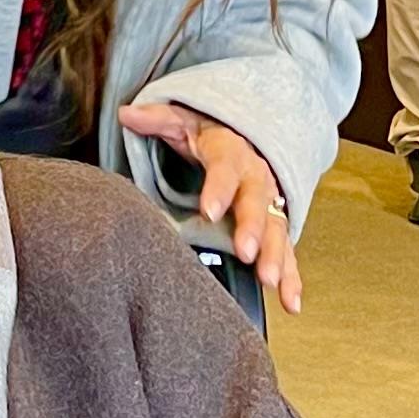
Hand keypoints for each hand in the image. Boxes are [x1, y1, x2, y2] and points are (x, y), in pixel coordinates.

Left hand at [119, 99, 299, 313]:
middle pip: (257, 202)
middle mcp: (256, 177)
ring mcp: (269, 203)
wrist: (244, 137)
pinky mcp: (275, 226)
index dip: (218, 188)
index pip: (225, 168)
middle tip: (245, 253)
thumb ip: (158, 120)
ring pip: (276, 229)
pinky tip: (291, 303)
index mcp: (231, 152)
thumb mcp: (183, 121)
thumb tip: (126, 114)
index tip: (209, 210)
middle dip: (253, 228)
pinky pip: (286, 251)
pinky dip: (292, 277)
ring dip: (276, 256)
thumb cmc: (208, 135)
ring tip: (270, 281)